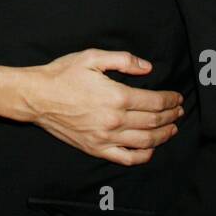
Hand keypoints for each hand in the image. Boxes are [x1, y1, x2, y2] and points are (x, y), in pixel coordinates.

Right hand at [26, 50, 182, 165]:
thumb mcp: (92, 57)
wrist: (36, 97)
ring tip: (172, 128)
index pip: (154, 102)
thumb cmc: (62, 75)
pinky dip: (143, 155)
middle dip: (171, 116)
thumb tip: (147, 67)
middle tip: (179, 111)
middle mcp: (114, 120)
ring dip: (163, 135)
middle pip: (153, 121)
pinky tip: (151, 148)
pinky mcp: (96, 148)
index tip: (177, 97)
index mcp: (116, 96)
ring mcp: (105, 137)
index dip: (170, 100)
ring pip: (145, 141)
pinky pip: (126, 158)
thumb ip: (122, 60)